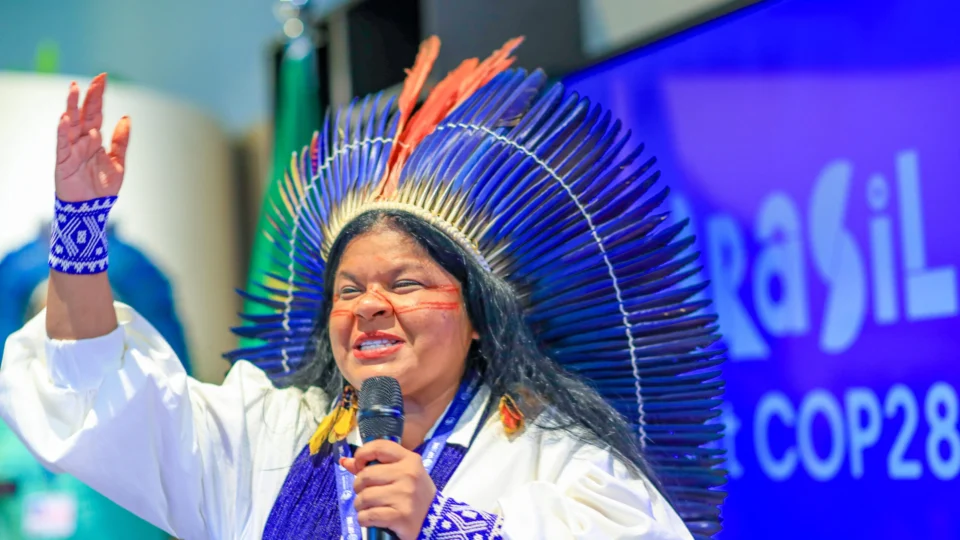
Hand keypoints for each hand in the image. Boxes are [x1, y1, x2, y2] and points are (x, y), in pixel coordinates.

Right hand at [56, 73, 129, 201]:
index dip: (99, 96)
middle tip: (95, 80)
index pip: (96, 112)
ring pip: (70, 123)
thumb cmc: (102, 187)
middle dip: (89, 96)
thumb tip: (126, 117)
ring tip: (75, 90)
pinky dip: (63, 131)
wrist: (91, 209)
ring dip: (72, 107)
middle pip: (84, 114)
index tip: (103, 78)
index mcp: (95, 138)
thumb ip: (121, 140)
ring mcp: (71, 149)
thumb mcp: (118, 162)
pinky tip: (65, 118)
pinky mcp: (63, 161)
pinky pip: (62, 143)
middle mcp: (82, 140)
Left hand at [341, 440, 436, 539]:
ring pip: (364, 497)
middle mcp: (408, 474)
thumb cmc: (415, 494)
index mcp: (409, 460)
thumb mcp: (402, 475)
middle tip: (365, 493)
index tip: (359, 465)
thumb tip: (345, 461)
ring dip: (360, 505)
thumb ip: (374, 466)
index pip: (379, 447)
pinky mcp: (400, 516)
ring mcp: (405, 495)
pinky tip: (370, 519)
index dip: (362, 454)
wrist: (435, 521)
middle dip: (359, 487)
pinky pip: (368, 515)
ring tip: (368, 508)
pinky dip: (364, 519)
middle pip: (366, 475)